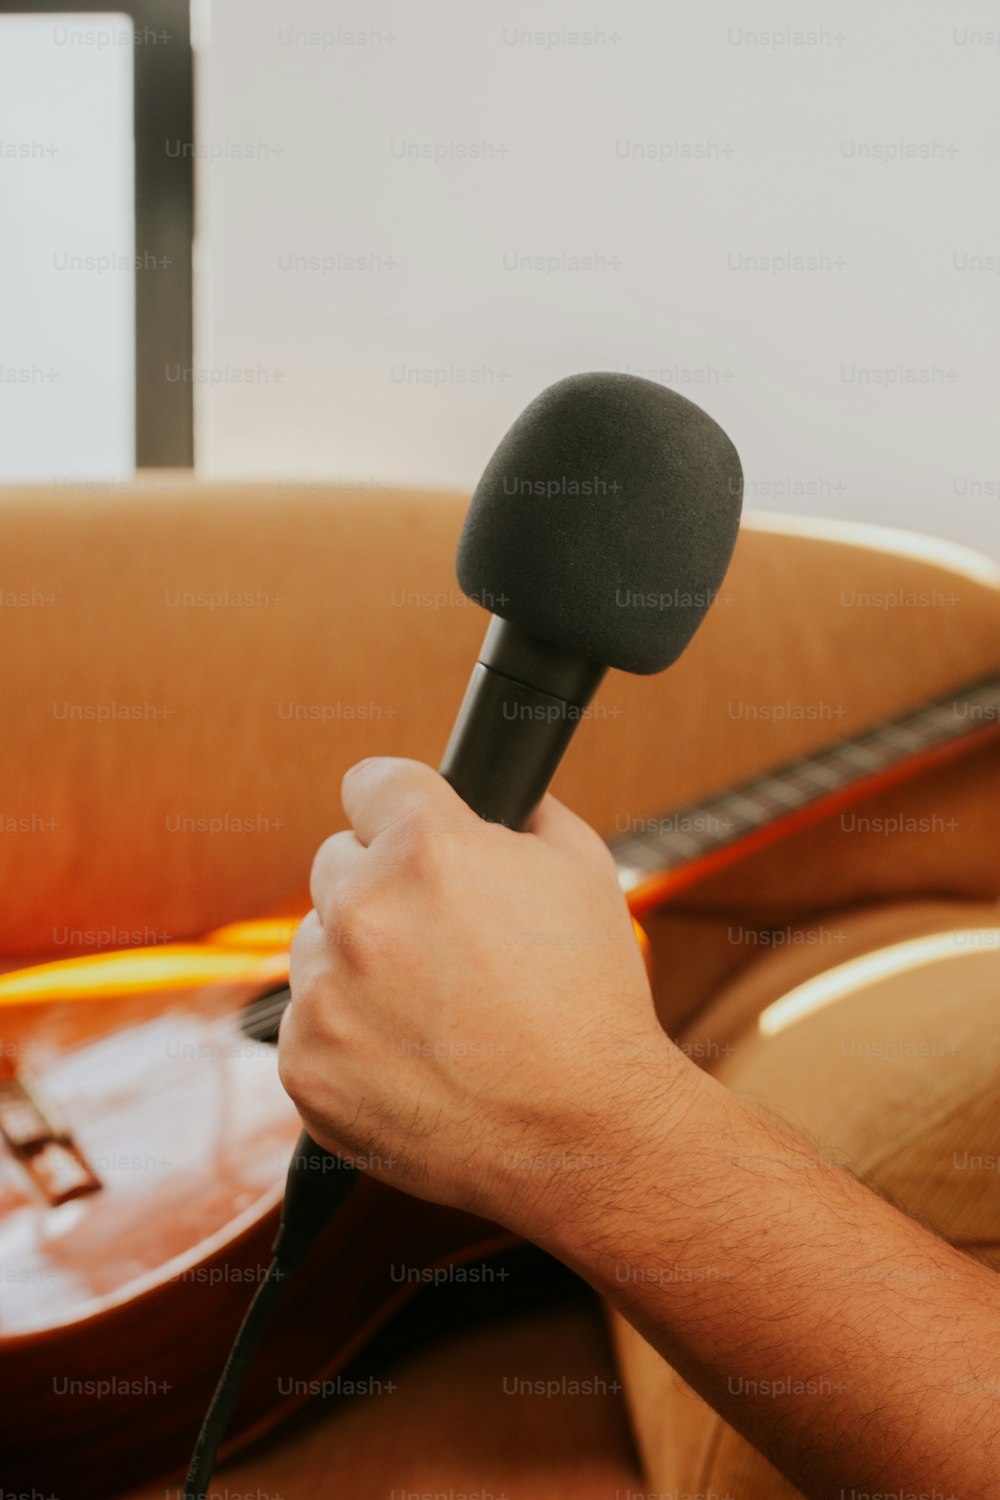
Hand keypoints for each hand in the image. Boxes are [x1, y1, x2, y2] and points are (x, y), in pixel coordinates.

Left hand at [278, 757, 690, 1239]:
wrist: (582, 1133)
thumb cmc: (592, 1002)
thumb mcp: (584, 871)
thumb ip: (527, 813)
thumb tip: (501, 798)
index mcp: (426, 847)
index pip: (369, 782)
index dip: (398, 805)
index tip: (405, 825)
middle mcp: (362, 909)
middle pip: (335, 862)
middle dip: (380, 886)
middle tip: (439, 938)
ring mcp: (325, 991)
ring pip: (317, 945)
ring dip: (357, 962)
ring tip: (432, 1010)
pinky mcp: (304, 1063)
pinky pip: (307, 1023)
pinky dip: (346, 1035)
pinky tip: (411, 1058)